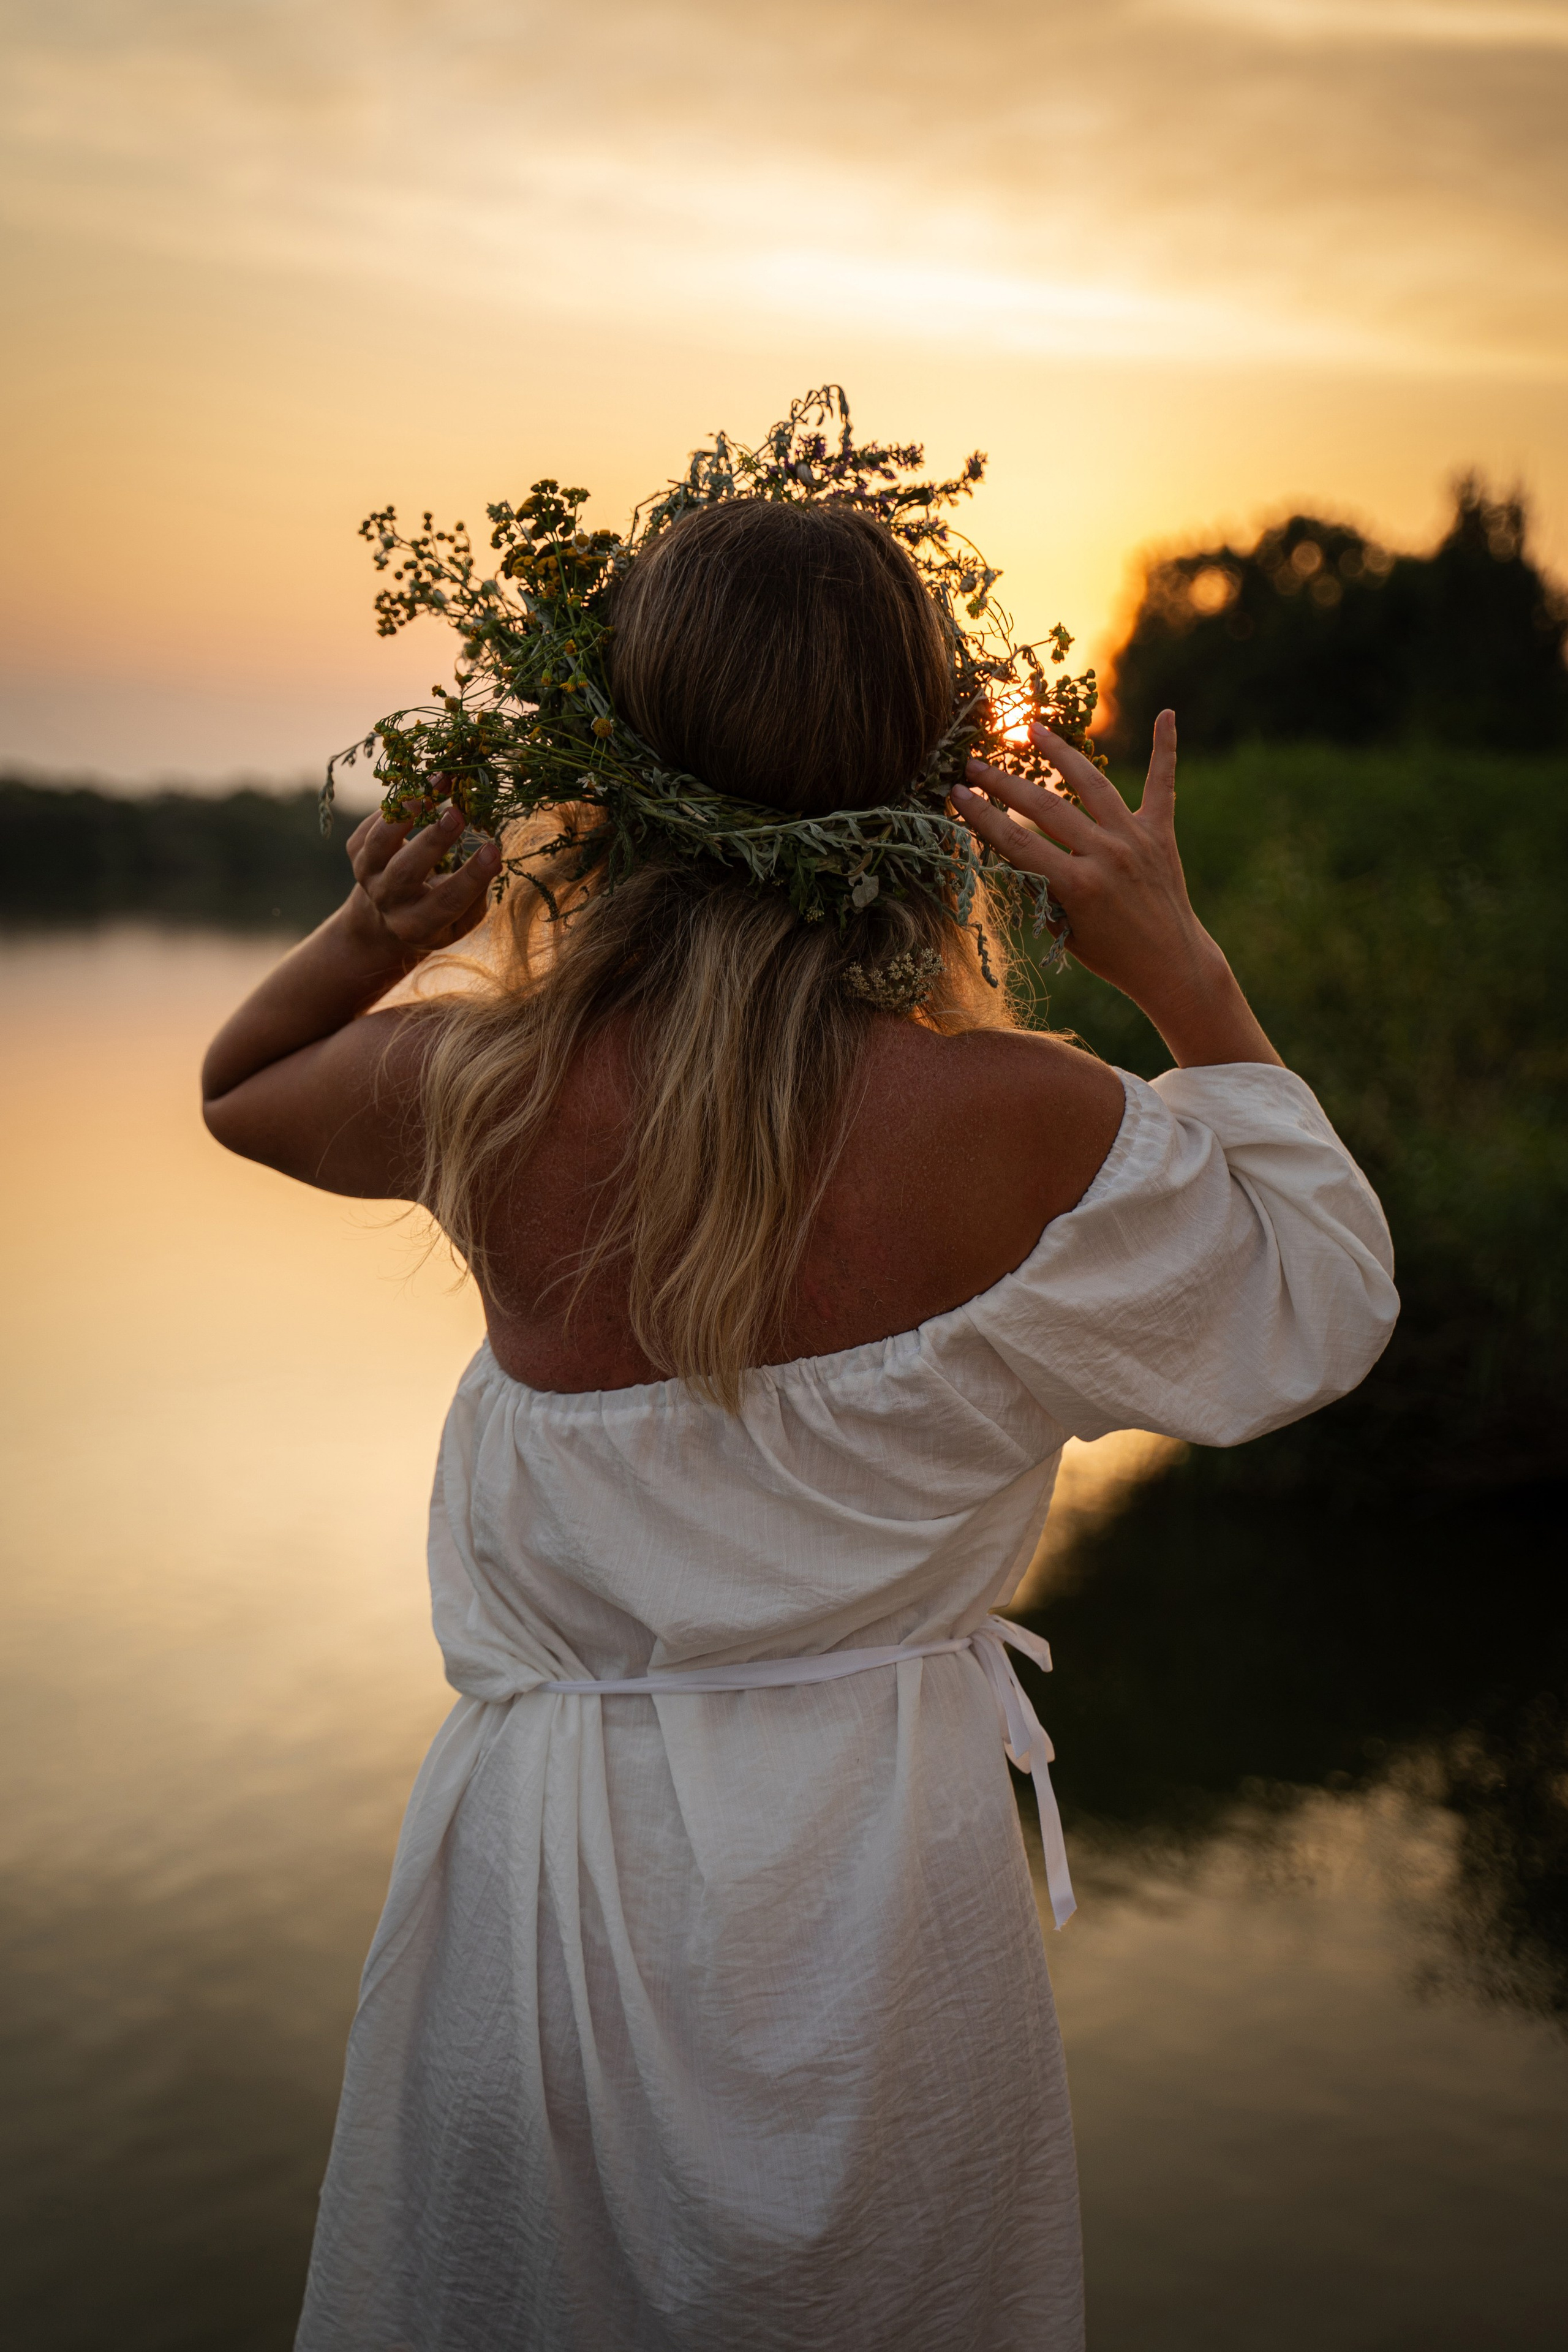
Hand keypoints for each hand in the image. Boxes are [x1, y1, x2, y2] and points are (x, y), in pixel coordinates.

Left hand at [340, 801, 501, 966]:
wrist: (386, 918)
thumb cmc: (437, 915)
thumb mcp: (461, 920)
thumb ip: (476, 896)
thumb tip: (493, 861)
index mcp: (417, 925)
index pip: (447, 901)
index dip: (472, 876)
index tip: (493, 849)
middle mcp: (387, 902)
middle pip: (406, 871)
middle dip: (433, 840)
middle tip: (458, 813)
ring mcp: (366, 876)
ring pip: (378, 843)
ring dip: (405, 813)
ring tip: (432, 787)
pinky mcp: (355, 853)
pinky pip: (368, 827)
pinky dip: (391, 807)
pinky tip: (419, 791)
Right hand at [952, 712, 1280, 1067]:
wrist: (1171, 965)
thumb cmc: (1110, 954)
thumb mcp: (1062, 929)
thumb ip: (1039, 888)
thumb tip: (1006, 848)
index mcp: (1076, 885)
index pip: (1016, 840)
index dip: (981, 814)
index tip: (956, 791)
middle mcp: (1105, 855)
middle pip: (1044, 806)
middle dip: (1003, 781)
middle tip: (974, 761)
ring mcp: (1135, 839)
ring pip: (1092, 783)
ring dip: (1060, 751)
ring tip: (1034, 727)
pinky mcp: (1161, 832)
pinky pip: (1162, 783)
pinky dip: (1164, 748)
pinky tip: (1167, 714)